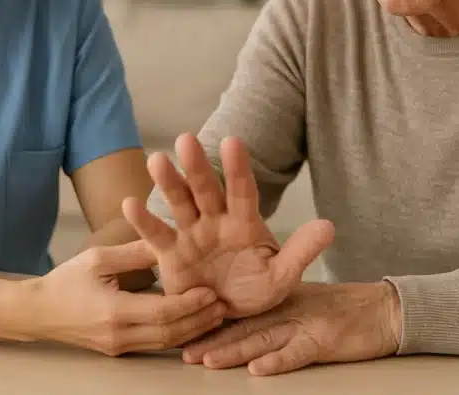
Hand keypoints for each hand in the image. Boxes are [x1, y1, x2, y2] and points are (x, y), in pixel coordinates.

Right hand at [23, 239, 226, 355]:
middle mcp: (118, 334)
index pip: (161, 313)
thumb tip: (168, 240)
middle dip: (199, 321)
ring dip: (192, 331)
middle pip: (169, 334)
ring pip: (164, 344)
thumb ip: (135, 252)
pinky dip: (176, 335)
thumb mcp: (99, 258)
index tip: (210, 291)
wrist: (38, 312)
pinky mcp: (118, 350)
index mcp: (113, 311)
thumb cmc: (66, 281)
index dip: (189, 304)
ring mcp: (118, 347)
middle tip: (223, 305)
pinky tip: (192, 323)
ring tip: (215, 315)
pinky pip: (154, 345)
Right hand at [121, 133, 333, 317]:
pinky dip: (144, 221)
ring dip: (168, 183)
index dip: (238, 167)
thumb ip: (301, 252)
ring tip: (156, 160)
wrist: (226, 317)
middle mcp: (215, 221)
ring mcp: (191, 234)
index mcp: (243, 222)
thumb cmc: (255, 291)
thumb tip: (329, 226)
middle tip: (186, 140)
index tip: (233, 141)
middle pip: (205, 189)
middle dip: (196, 166)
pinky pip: (156, 236)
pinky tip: (129, 203)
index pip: (242, 190)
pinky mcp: (170, 254)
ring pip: (178, 203)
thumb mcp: (281, 277)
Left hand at [182, 281, 401, 375]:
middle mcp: (289, 309)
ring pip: (263, 339)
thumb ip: (276, 311)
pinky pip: (298, 352)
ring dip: (234, 351)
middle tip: (185, 353)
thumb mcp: (305, 303)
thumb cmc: (345, 310)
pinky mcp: (326, 338)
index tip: (186, 334)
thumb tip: (244, 325)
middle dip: (213, 340)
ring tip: (208, 361)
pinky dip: (278, 361)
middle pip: (245, 326)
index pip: (242, 314)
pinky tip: (258, 369)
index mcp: (281, 300)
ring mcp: (307, 323)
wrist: (385, 309)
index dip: (213, 325)